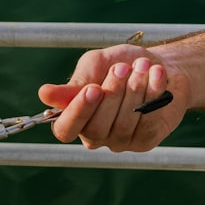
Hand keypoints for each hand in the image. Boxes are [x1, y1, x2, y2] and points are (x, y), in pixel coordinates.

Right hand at [37, 44, 188, 151]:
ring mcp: (120, 142)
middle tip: (121, 68)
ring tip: (142, 65)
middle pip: (96, 128)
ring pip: (122, 126)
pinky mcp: (145, 141)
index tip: (93, 88)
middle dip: (112, 95)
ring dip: (134, 91)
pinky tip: (156, 75)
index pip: (65, 129)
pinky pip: (145, 125)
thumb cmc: (122, 64)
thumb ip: (74, 82)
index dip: (77, 112)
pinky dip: (152, 97)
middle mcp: (94, 136)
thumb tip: (45, 94)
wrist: (160, 63)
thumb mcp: (94, 65)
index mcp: (75, 119)